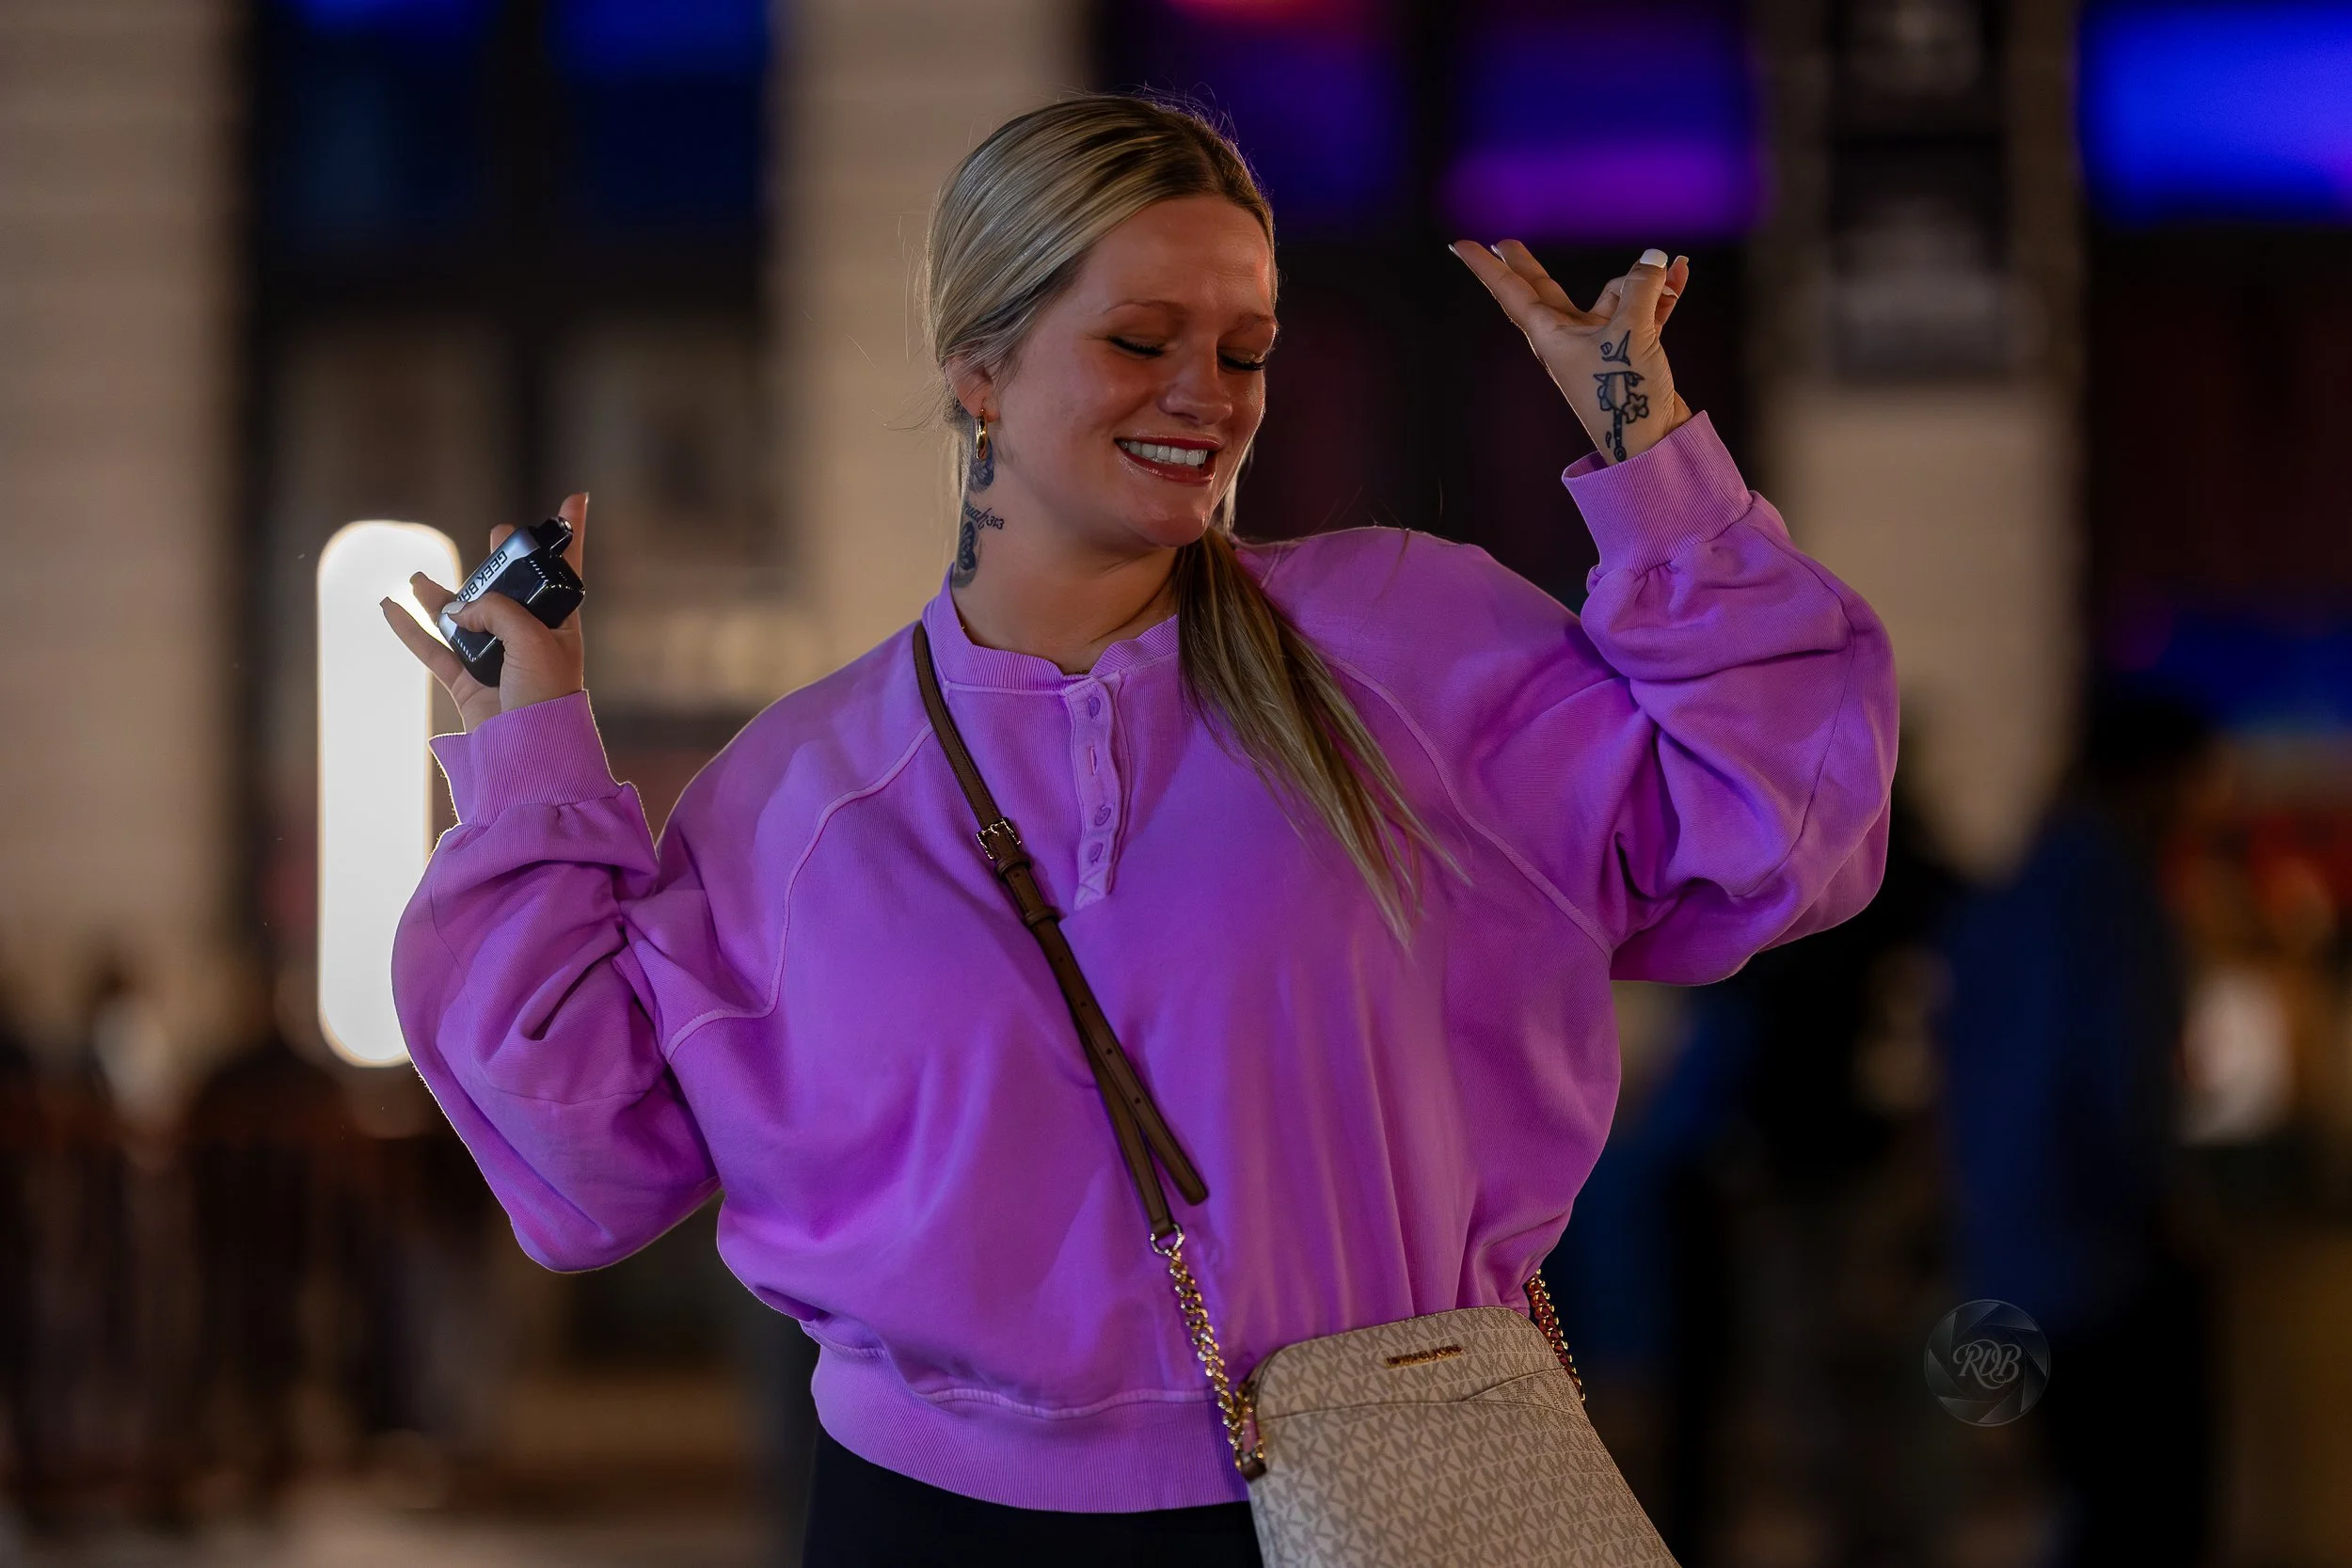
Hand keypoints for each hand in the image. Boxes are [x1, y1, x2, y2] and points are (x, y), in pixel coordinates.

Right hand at [379, 492, 589, 733]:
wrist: (529, 753)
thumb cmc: (545, 696)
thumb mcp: (530, 638)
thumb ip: (496, 610)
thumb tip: (461, 609)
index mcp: (559, 626)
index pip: (566, 572)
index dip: (569, 536)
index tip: (574, 500)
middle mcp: (529, 640)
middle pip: (511, 592)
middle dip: (502, 564)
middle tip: (497, 534)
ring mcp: (497, 662)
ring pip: (464, 619)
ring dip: (442, 597)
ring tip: (419, 576)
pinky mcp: (468, 684)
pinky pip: (434, 649)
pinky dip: (410, 629)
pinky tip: (391, 607)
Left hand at [1449, 242, 1692, 464]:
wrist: (1651, 442)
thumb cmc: (1622, 393)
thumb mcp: (1629, 332)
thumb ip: (1641, 288)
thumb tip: (1655, 259)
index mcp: (1549, 334)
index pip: (1509, 290)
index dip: (1486, 265)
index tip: (1459, 245)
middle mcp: (1568, 337)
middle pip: (1544, 289)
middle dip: (1527, 264)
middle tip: (1505, 242)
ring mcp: (1598, 343)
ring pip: (1612, 295)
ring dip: (1643, 282)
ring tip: (1670, 271)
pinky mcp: (1627, 352)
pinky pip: (1640, 311)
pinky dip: (1659, 295)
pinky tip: (1679, 272)